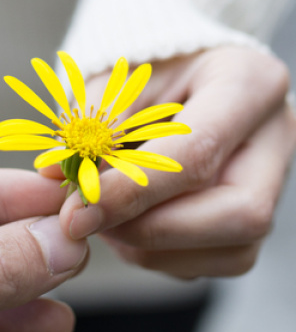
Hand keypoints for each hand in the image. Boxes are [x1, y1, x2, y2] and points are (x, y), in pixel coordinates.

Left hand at [59, 47, 295, 278]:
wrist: (183, 76)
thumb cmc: (151, 70)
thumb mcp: (120, 77)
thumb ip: (94, 122)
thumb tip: (58, 174)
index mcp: (249, 83)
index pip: (198, 152)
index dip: (133, 190)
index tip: (76, 209)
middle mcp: (276, 137)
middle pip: (238, 214)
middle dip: (153, 230)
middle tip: (89, 221)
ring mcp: (275, 182)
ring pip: (231, 251)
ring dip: (153, 247)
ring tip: (105, 216)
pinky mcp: (255, 219)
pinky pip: (215, 261)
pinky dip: (162, 253)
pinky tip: (129, 224)